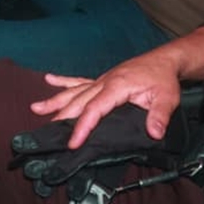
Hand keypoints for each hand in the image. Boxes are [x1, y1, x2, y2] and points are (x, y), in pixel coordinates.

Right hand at [31, 53, 180, 149]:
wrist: (164, 60)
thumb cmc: (164, 79)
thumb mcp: (167, 97)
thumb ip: (159, 115)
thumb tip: (154, 132)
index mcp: (117, 86)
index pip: (94, 109)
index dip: (82, 126)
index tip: (73, 142)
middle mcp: (104, 82)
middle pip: (78, 101)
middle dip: (61, 118)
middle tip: (46, 134)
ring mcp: (101, 80)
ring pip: (74, 91)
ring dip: (55, 100)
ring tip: (35, 108)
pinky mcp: (102, 80)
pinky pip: (79, 81)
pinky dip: (63, 82)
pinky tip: (49, 80)